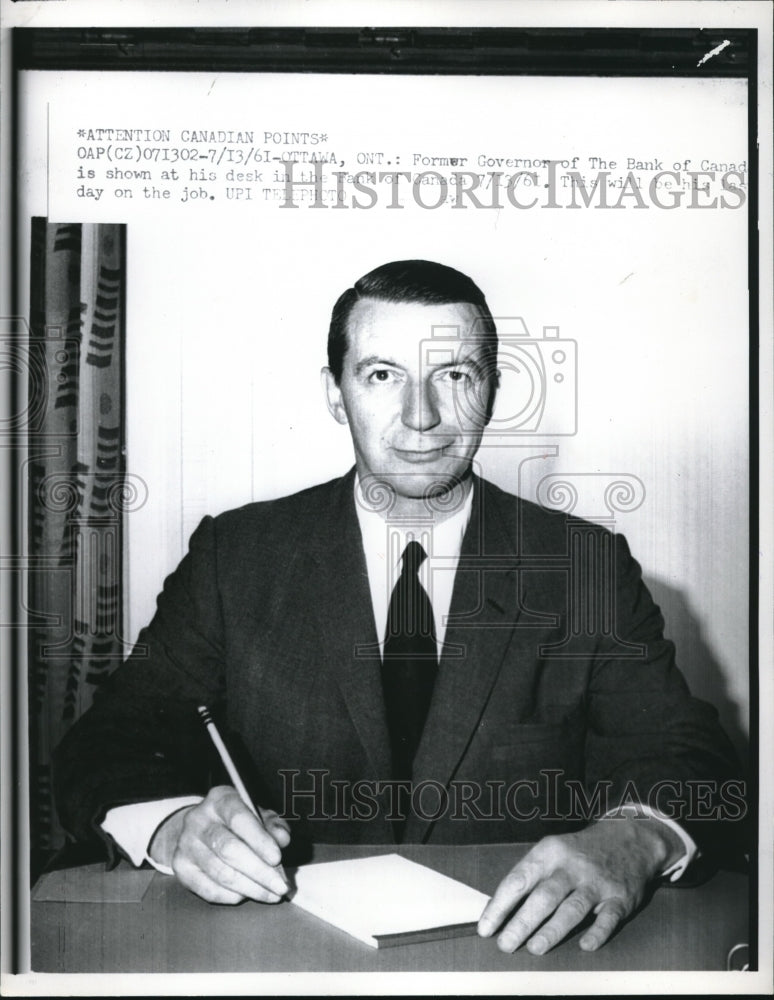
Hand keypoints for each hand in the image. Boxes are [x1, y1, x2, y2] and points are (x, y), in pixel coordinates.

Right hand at [148, 785, 290, 904]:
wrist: (199, 830)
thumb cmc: (237, 823)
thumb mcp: (258, 815)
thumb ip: (273, 825)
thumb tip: (282, 839)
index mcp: (220, 799)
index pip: (239, 818)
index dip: (259, 839)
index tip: (277, 858)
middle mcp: (198, 819)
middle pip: (228, 849)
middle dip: (258, 871)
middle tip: (280, 887)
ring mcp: (186, 844)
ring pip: (220, 872)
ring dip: (250, 888)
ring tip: (270, 895)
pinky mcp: (181, 868)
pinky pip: (208, 889)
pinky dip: (231, 896)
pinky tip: (247, 895)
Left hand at [477, 817, 682, 954]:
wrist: (628, 840)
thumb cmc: (578, 852)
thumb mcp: (551, 851)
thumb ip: (529, 877)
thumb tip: (498, 910)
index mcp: (549, 852)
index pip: (518, 880)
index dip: (500, 905)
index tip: (486, 928)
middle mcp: (571, 866)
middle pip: (543, 896)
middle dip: (522, 922)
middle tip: (505, 944)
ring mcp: (596, 882)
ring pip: (572, 907)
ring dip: (552, 930)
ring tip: (534, 948)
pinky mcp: (620, 897)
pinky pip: (608, 917)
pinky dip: (597, 932)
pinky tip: (585, 946)